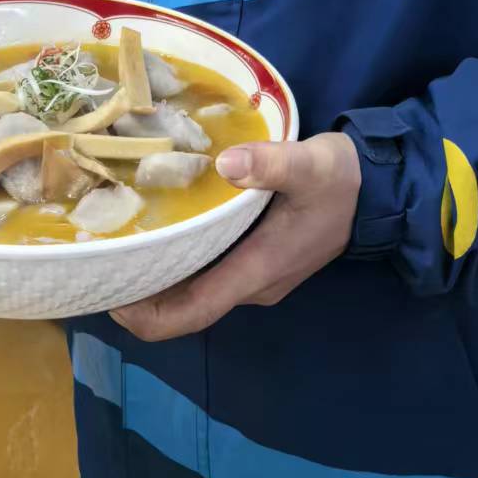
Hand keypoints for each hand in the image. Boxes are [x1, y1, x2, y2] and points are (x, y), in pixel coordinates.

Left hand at [111, 132, 361, 341]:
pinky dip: (178, 263)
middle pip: (184, 307)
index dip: (145, 314)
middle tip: (100, 257)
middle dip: (139, 292)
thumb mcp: (311, 163)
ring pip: (194, 291)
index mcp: (257, 271)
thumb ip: (271, 163)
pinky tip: (159, 231)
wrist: (377, 189)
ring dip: (157, 277)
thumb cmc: (341, 179)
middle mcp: (251, 285)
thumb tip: (225, 163)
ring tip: (118, 241)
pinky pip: (208, 275)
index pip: (190, 313)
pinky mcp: (258, 262)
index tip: (107, 292)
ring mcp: (256, 277)